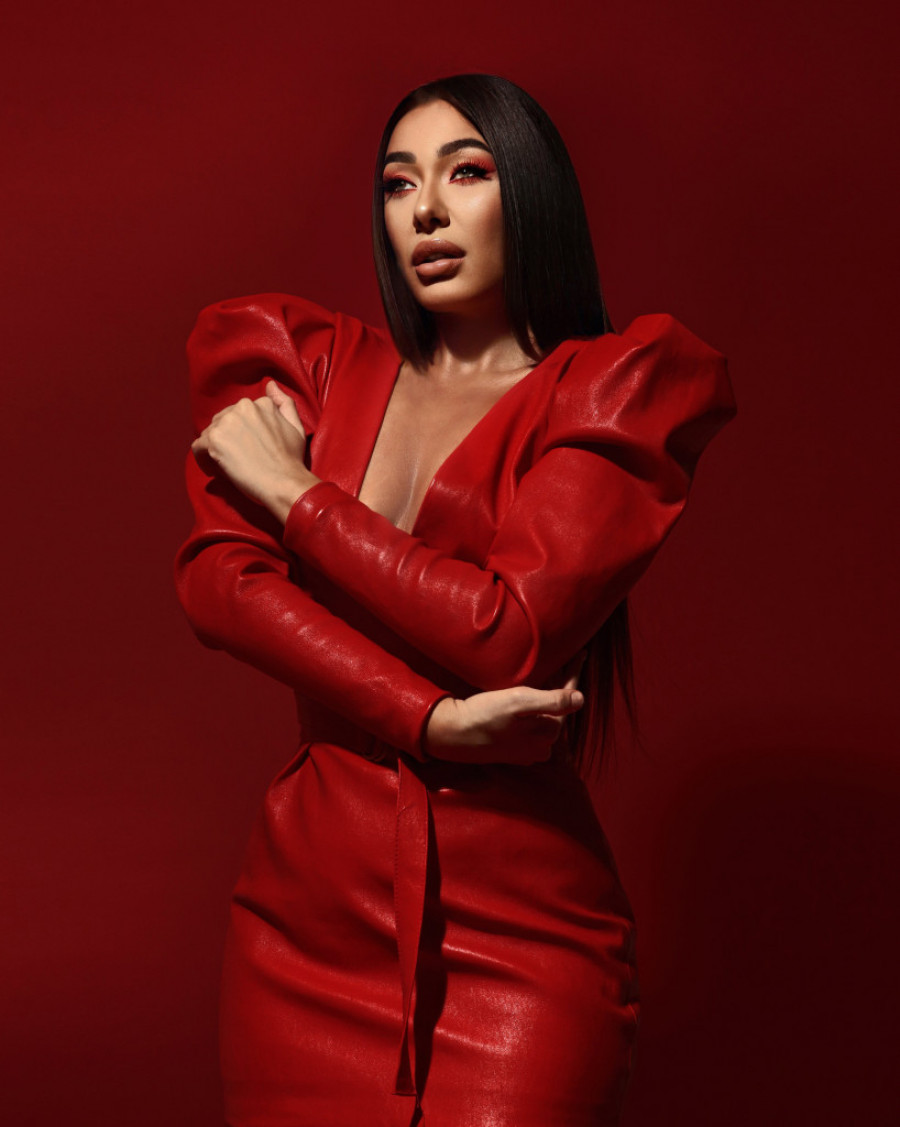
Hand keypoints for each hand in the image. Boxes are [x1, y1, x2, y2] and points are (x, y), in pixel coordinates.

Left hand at [191, 381, 318, 519]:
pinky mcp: (214, 439)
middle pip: (223, 421)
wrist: (285, 483)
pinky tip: (214, 470)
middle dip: (227, 439)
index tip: (245, 448)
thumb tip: (270, 385)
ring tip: (226, 466)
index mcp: (260, 403)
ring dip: (215, 449)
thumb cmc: (291, 460)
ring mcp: (226, 422)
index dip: (241, 433)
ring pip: (210, 433)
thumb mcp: (296, 426)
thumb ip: (284, 403)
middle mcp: (242, 407)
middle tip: (237, 459)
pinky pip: (197, 447)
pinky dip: (203, 460)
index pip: (240, 415)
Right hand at [424, 656, 585, 764]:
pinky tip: (528, 702)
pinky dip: (534, 712)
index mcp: (548, 733)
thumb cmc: (484, 715)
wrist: (451, 734)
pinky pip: (532, 728)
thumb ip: (552, 701)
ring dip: (547, 700)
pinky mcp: (514, 751)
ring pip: (544, 719)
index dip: (574, 675)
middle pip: (556, 710)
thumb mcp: (519, 702)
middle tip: (565, 662)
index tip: (581, 654)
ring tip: (549, 677)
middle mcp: (542, 747)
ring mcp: (528, 751)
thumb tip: (581, 699)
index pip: (567, 699)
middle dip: (560, 688)